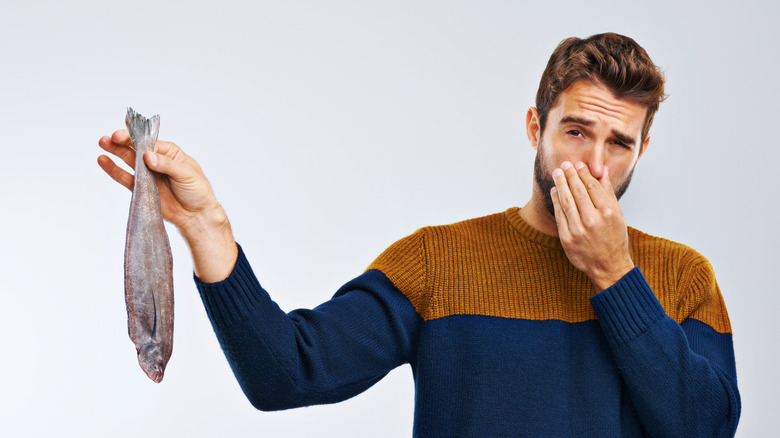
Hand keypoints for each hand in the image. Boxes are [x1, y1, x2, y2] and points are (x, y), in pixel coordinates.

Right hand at [98, 130, 236, 281]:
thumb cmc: (198, 191)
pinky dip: (115, 170)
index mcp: (170, 153)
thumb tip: (148, 156)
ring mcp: (148, 175)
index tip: (122, 136)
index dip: (135, 138)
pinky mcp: (142, 189)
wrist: (196, 215)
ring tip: (102, 144)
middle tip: (107, 139)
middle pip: (136, 149)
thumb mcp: (187, 174)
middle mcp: (157, 161)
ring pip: (129, 161)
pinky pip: (126, 178)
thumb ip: (167, 165)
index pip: (150, 142)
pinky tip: (104, 161)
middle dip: (121, 142)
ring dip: (115, 152)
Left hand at [550, 161, 633, 291]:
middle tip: (564, 164)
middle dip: (570, 175)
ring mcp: (578, 230)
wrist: (608, 266)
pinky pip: (559, 215)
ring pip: (566, 201)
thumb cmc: (614, 238)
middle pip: (578, 192)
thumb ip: (608, 192)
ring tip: (557, 173)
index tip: (578, 164)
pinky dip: (556, 201)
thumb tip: (603, 170)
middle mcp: (593, 220)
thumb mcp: (618, 214)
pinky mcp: (567, 239)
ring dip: (560, 185)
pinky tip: (554, 191)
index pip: (592, 187)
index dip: (583, 173)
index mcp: (608, 212)